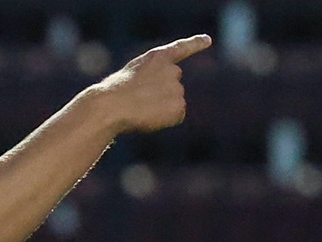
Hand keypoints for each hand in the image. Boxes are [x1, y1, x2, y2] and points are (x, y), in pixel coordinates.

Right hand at [93, 35, 212, 134]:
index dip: (195, 44)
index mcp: (158, 58)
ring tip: (140, 109)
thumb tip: (158, 101)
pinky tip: (148, 118)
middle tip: (139, 100)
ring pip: (173, 103)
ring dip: (160, 109)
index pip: (180, 48)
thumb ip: (148, 80)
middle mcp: (173, 70)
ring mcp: (178, 88)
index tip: (208, 40)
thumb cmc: (113, 94)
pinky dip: (164, 121)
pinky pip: (175, 117)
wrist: (113, 105)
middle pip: (172, 85)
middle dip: (161, 93)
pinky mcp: (180, 106)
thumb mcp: (130, 78)